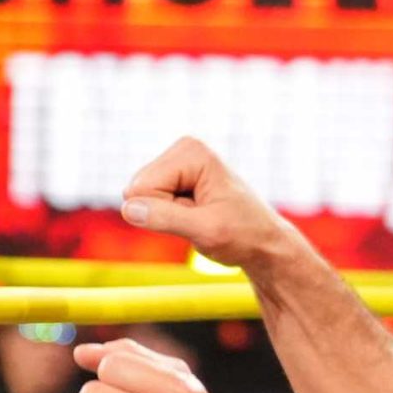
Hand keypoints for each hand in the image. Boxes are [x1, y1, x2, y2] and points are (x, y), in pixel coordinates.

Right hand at [119, 136, 298, 270]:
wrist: (265, 243)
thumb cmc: (244, 235)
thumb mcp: (206, 231)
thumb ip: (165, 218)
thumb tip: (128, 209)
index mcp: (191, 152)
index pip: (142, 188)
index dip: (167, 212)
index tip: (202, 215)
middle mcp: (183, 150)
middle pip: (137, 191)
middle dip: (165, 213)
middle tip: (201, 219)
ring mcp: (177, 165)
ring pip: (140, 200)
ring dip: (168, 217)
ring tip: (201, 217)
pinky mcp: (175, 179)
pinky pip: (149, 205)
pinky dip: (170, 218)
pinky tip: (196, 215)